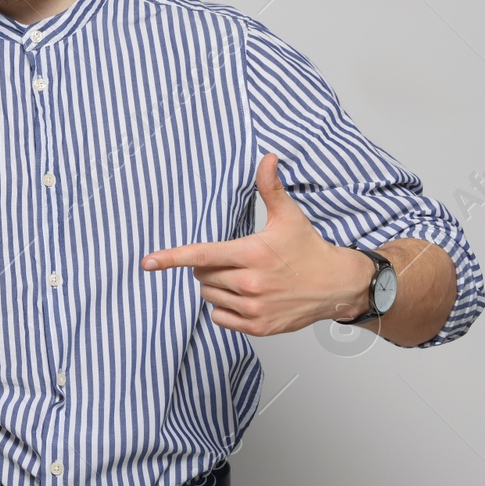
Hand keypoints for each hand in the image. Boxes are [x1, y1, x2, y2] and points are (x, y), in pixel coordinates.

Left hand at [139, 152, 366, 335]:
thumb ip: (270, 188)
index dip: (170, 257)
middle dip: (209, 266)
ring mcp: (255, 308)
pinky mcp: (259, 327)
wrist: (337, 285)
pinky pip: (220, 318)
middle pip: (201, 275)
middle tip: (235, 260)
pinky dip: (225, 308)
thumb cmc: (308, 248)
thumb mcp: (288, 216)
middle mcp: (251, 283)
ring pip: (208, 296)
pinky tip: (246, 297)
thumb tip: (267, 158)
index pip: (201, 255)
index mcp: (253, 253)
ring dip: (216, 287)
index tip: (147, 262)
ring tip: (244, 278)